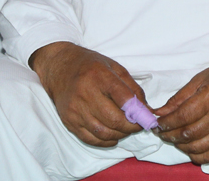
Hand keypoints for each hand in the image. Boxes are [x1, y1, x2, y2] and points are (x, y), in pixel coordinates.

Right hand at [30, 41, 145, 146]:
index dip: (138, 111)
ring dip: (120, 135)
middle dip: (131, 126)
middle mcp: (86, 94)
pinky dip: (105, 142)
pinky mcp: (68, 121)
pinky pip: (89, 138)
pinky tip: (114, 137)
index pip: (123, 98)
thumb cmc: (92, 66)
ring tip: (127, 130)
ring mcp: (76, 110)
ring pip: (102, 132)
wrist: (60, 69)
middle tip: (139, 125)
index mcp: (101, 77)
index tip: (147, 116)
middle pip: (113, 119)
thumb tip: (146, 109)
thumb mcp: (116, 68)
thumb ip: (133, 88)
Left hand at [155, 57, 208, 163]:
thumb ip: (179, 98)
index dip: (166, 123)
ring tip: (175, 139)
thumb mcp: (200, 79)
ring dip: (181, 145)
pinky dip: (198, 155)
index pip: (182, 117)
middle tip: (163, 132)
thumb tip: (160, 114)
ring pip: (197, 146)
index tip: (158, 123)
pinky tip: (191, 147)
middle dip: (169, 135)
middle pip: (188, 133)